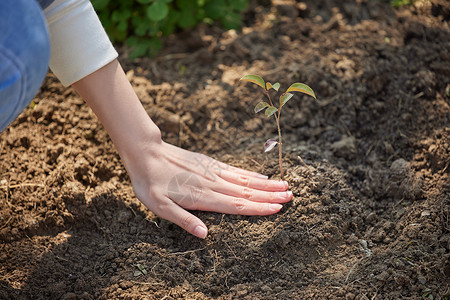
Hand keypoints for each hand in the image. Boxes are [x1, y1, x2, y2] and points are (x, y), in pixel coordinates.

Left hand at [72, 59, 291, 238]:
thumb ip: (183, 220)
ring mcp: (213, 171)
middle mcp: (213, 183)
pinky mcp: (210, 163)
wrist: (146, 153)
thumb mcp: (159, 207)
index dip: (258, 208)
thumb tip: (205, 235)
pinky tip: (260, 175)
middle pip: (246, 191)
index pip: (236, 204)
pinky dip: (250, 173)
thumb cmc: (150, 183)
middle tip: (290, 197)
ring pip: (244, 179)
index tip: (277, 209)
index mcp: (203, 197)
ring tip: (284, 185)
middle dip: (269, 195)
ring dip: (265, 183)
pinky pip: (234, 169)